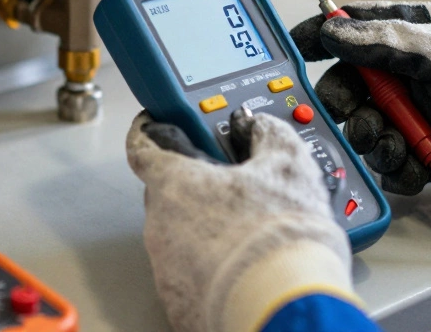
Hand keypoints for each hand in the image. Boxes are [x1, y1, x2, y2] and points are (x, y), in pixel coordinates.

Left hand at [127, 112, 356, 331]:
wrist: (282, 307)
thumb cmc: (279, 240)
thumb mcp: (289, 166)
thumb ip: (267, 134)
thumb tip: (260, 126)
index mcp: (175, 183)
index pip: (141, 146)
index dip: (149, 130)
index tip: (157, 124)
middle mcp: (159, 226)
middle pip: (166, 194)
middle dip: (194, 187)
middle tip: (232, 186)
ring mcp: (165, 269)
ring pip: (177, 238)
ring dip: (204, 231)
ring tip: (249, 234)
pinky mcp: (177, 304)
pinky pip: (188, 275)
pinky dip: (209, 268)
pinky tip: (242, 267)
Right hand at [290, 1, 430, 197]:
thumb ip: (382, 40)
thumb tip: (333, 31)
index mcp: (419, 33)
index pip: (358, 26)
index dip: (326, 34)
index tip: (298, 46)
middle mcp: (415, 73)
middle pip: (353, 84)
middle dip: (347, 100)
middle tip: (352, 112)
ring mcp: (420, 113)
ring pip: (367, 125)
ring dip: (371, 136)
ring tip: (391, 141)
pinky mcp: (429, 152)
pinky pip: (391, 160)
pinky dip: (395, 164)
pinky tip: (413, 162)